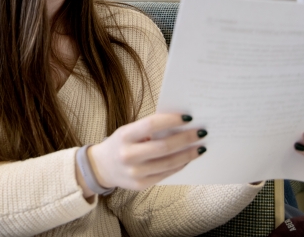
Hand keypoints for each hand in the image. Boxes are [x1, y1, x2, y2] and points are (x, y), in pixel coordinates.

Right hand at [84, 114, 205, 194]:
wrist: (102, 167)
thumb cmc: (120, 144)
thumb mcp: (128, 131)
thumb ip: (149, 129)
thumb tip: (179, 125)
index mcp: (124, 136)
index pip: (151, 125)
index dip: (171, 120)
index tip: (188, 117)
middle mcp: (128, 155)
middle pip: (164, 147)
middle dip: (186, 138)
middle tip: (201, 132)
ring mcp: (135, 172)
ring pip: (169, 163)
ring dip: (188, 154)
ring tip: (200, 147)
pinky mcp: (141, 184)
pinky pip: (165, 174)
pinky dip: (179, 165)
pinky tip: (188, 158)